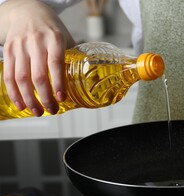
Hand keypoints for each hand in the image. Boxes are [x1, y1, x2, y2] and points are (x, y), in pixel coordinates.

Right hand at [0, 0, 75, 115]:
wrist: (27, 11)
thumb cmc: (50, 29)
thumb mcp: (66, 38)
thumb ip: (74, 57)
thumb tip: (90, 78)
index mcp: (54, 38)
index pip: (55, 63)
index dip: (58, 82)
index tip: (62, 98)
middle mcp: (35, 42)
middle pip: (37, 75)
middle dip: (45, 96)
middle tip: (52, 110)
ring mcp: (20, 46)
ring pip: (21, 78)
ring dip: (29, 99)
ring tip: (38, 111)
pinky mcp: (8, 51)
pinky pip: (8, 75)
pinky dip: (14, 93)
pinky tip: (21, 104)